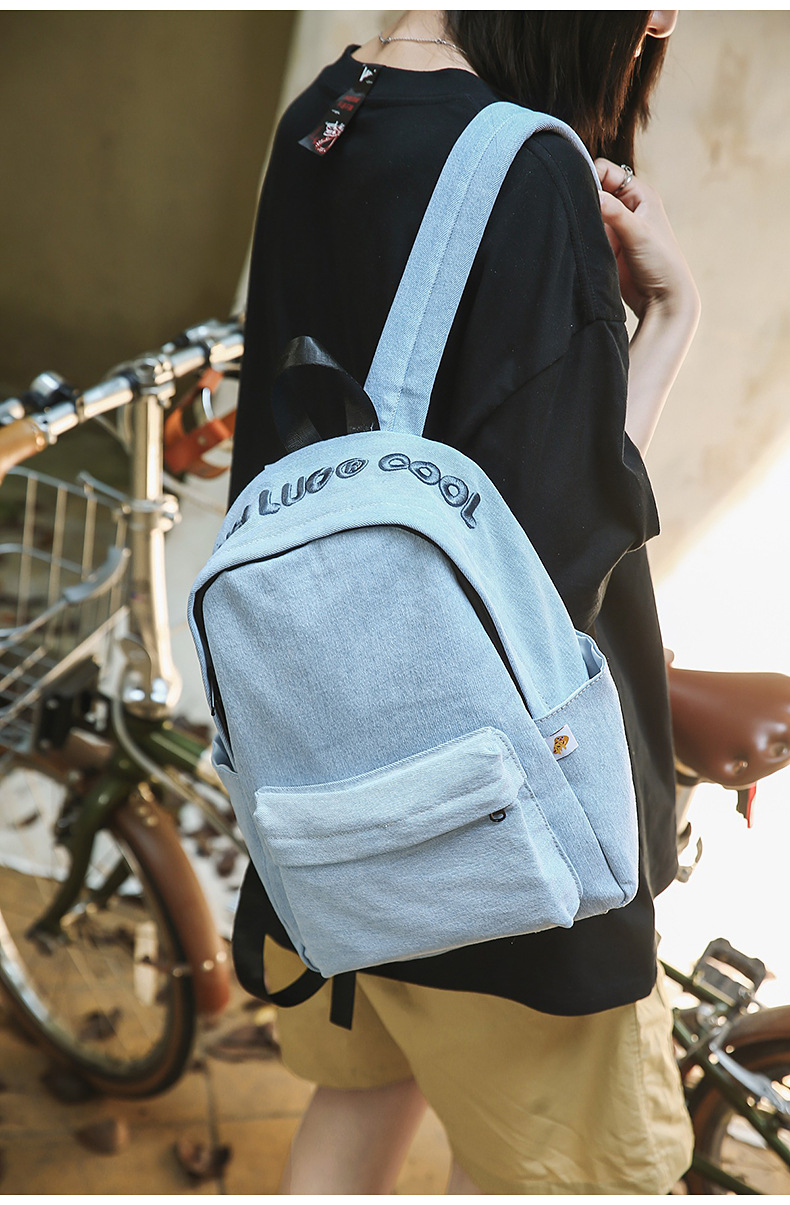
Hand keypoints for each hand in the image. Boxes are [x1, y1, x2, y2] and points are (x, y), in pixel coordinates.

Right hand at [595, 159, 699, 325]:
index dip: (589, 177)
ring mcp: (616, 225)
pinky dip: (581, 234)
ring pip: (589, 210)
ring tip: (580, 230)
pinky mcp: (607, 244)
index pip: (605, 170)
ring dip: (582, 218)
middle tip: (575, 212)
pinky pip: (587, 231)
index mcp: (639, 193)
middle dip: (583, 197)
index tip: (581, 195)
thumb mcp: (638, 233)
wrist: (663, 299)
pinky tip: (579, 242)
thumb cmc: (661, 263)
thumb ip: (614, 212)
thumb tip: (590, 193)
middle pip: (594, 188)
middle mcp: (627, 205)